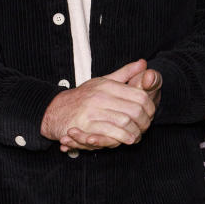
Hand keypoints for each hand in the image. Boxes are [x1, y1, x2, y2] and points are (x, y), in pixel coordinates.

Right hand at [42, 60, 161, 151]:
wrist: (54, 110)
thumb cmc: (81, 98)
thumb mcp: (102, 81)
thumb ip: (124, 74)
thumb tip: (143, 63)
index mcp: (107, 85)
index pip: (138, 94)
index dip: (149, 107)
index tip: (150, 114)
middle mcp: (101, 96)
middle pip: (134, 109)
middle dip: (144, 122)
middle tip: (145, 127)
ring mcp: (93, 111)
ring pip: (125, 122)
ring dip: (135, 132)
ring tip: (137, 135)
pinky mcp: (86, 126)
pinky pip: (110, 133)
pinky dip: (122, 138)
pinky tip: (127, 140)